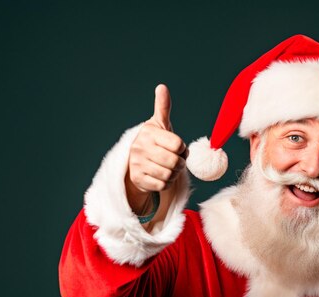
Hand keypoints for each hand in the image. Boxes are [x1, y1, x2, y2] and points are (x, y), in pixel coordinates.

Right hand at [127, 84, 186, 201]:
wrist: (136, 162)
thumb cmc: (154, 142)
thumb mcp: (159, 124)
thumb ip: (163, 107)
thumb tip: (162, 87)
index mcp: (148, 133)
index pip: (178, 144)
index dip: (182, 149)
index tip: (178, 148)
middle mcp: (140, 148)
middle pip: (175, 162)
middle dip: (180, 163)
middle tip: (176, 161)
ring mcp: (137, 164)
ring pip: (169, 175)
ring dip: (174, 174)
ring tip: (169, 168)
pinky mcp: (138, 179)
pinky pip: (163, 185)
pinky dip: (167, 183)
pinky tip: (162, 176)